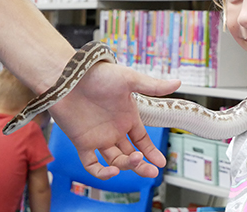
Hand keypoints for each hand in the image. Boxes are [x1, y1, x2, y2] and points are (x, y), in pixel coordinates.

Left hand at [47, 61, 180, 179]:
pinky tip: (113, 170)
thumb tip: (178, 83)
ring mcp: (98, 137)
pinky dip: (102, 171)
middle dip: (142, 165)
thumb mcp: (130, 80)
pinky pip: (92, 164)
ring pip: (116, 160)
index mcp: (128, 117)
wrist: (68, 76)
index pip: (143, 140)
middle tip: (152, 172)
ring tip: (136, 160)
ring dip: (127, 165)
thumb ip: (153, 86)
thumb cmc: (98, 74)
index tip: (161, 162)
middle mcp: (114, 130)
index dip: (152, 153)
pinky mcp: (82, 142)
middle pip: (131, 154)